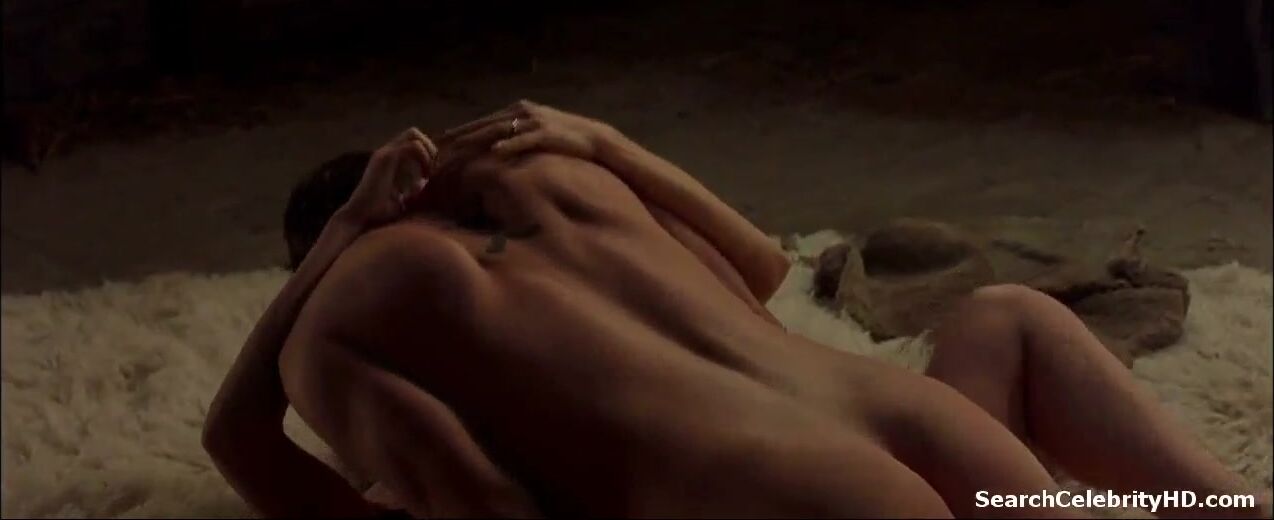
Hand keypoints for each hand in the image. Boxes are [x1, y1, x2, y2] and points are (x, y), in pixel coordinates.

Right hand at [339, 128, 437, 226]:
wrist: (360, 217)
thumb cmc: (381, 212)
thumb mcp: (405, 197)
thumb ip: (416, 187)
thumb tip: (429, 184)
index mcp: (390, 159)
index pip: (414, 140)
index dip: (428, 153)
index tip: (431, 175)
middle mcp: (386, 152)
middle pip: (414, 133)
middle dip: (429, 148)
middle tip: (431, 172)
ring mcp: (384, 153)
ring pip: (413, 134)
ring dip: (427, 152)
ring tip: (427, 174)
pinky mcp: (384, 158)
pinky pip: (412, 146)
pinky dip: (423, 158)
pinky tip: (423, 177)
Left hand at [439, 100, 615, 160]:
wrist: (595, 139)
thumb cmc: (563, 141)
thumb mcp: (534, 135)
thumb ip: (514, 139)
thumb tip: (492, 153)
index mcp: (517, 111)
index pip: (481, 122)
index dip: (458, 132)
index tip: (436, 143)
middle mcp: (522, 112)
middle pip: (484, 124)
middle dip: (459, 136)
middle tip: (436, 147)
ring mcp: (534, 121)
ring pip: (499, 130)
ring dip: (476, 139)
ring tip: (456, 149)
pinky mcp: (547, 133)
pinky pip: (524, 140)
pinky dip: (509, 145)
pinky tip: (495, 151)